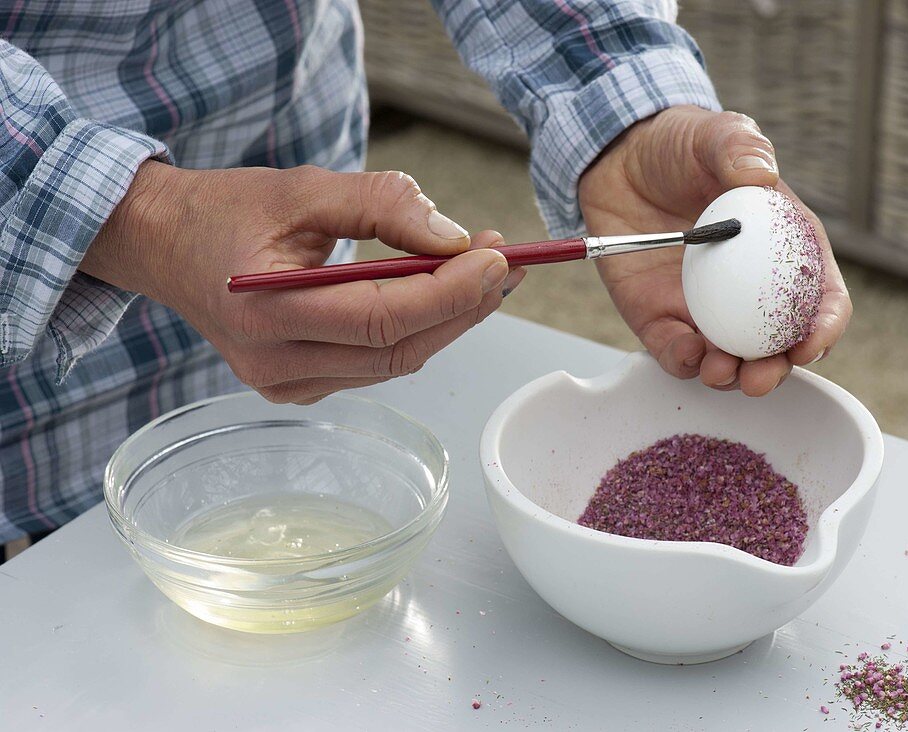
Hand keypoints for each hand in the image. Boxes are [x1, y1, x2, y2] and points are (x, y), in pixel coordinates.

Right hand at [82, 162, 524, 403]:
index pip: (382, 318)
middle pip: (398, 350)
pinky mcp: (298, 386)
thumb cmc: (230, 211)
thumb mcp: (305, 187)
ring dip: (447, 320)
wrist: (167, 245)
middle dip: (463, 307)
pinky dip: (415, 332)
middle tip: (506, 263)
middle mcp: (274, 364)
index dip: (450, 292)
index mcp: (266, 312)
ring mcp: (285, 384)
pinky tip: (438, 296)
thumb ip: (381, 204)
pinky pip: (375, 365)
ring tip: (484, 274)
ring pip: (394, 363)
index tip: (498, 256)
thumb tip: (454, 237)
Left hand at [578, 105, 850, 395]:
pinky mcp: (660, 317)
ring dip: (730, 375)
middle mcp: (748, 288)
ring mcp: (705, 307)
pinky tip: (686, 355)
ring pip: (728, 359)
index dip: (825, 326)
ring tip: (721, 369)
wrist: (616, 159)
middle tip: (762, 375)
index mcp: (782, 250)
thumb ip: (739, 147)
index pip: (819, 297)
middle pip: (776, 344)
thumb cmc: (678, 145)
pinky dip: (683, 362)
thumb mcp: (713, 135)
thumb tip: (760, 175)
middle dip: (776, 370)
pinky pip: (675, 351)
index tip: (812, 343)